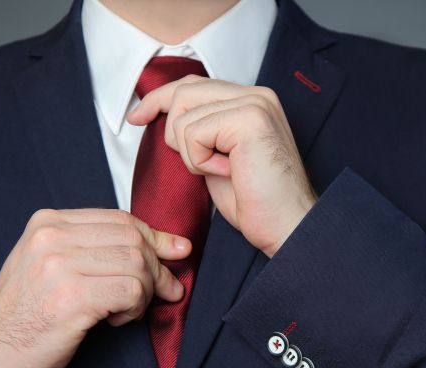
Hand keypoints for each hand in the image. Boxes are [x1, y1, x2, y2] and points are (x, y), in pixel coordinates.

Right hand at [0, 209, 189, 367]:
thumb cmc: (27, 315)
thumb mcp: (50, 266)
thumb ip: (93, 248)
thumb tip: (163, 244)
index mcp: (48, 223)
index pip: (120, 219)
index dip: (155, 236)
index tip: (177, 251)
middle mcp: (51, 237)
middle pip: (132, 239)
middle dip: (158, 267)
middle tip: (166, 291)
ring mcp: (58, 266)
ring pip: (136, 264)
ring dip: (145, 291)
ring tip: (127, 310)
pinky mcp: (70, 298)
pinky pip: (131, 291)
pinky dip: (135, 308)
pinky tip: (116, 321)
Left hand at [127, 76, 316, 256]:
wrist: (288, 226)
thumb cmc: (256, 202)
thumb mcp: (218, 158)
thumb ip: (201, 131)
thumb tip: (162, 116)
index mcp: (252, 99)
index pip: (193, 83)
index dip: (159, 99)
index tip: (136, 117)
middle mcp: (257, 94)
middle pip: (183, 92)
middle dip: (173, 132)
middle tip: (198, 166)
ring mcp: (255, 104)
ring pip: (184, 115)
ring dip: (191, 154)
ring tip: (222, 171)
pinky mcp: (249, 119)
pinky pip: (193, 133)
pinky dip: (200, 161)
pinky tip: (228, 173)